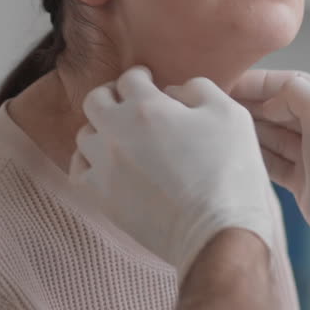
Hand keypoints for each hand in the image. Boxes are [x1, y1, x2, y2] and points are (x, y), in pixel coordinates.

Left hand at [70, 67, 275, 276]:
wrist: (218, 232)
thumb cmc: (229, 172)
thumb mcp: (230, 114)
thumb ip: (199, 89)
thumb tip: (174, 92)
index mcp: (147, 107)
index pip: (130, 78)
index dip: (142, 77)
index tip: (149, 82)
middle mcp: (116, 132)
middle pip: (95, 100)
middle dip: (113, 95)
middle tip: (129, 102)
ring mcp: (104, 167)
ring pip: (85, 135)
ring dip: (101, 129)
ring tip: (121, 136)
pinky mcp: (102, 198)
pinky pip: (79, 171)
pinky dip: (89, 162)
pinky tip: (107, 165)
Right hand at [232, 70, 309, 283]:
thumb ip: (294, 91)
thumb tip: (271, 99)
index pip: (293, 83)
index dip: (260, 83)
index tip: (228, 83)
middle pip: (282, 109)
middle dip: (252, 105)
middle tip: (217, 104)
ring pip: (276, 136)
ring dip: (251, 129)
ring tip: (221, 125)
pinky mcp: (305, 182)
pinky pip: (275, 163)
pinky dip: (257, 155)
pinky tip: (235, 149)